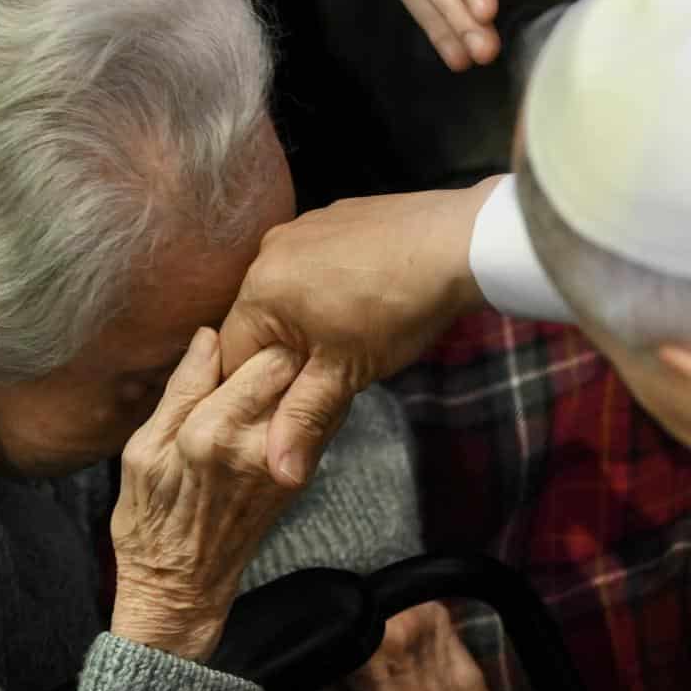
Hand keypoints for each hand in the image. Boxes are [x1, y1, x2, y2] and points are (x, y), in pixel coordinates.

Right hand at [110, 332, 305, 658]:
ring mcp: (285, 464)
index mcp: (211, 432)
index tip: (248, 330)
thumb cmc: (150, 517)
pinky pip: (313, 423)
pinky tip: (276, 408)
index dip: (260, 335)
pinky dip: (301, 406)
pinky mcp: (299, 478)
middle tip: (265, 345)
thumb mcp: (143, 448)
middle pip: (297, 370)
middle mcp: (256, 446)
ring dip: (297, 378)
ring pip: (312, 393)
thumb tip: (208, 336)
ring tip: (271, 376)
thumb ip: (181, 390)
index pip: (266, 357)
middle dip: (285, 350)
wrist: (183, 584)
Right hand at [216, 179, 496, 486]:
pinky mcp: (333, 218)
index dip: (259, 388)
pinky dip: (329, 286)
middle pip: (258, 322)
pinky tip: (366, 300)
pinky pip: (314, 263)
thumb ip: (303, 420)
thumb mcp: (345, 374)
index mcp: (259, 289)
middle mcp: (269, 251)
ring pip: (287, 292)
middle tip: (330, 373)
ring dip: (308, 321)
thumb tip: (278, 473)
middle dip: (286, 354)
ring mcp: (302, 229)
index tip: (292, 400)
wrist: (458, 244)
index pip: (232, 355)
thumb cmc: (397, 309)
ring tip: (354, 336)